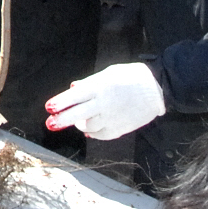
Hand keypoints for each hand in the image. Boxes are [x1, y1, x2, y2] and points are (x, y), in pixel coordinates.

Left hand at [45, 63, 165, 140]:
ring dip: (79, 125)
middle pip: (78, 114)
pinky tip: (89, 130)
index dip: (61, 103)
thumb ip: (89, 83)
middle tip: (50, 124)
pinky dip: (93, 133)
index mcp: (100, 87)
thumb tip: (73, 89)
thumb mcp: (108, 73)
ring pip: (88, 127)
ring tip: (76, 122)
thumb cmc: (131, 77)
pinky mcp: (120, 128)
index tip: (49, 107)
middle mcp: (104, 103)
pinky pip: (101, 135)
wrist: (157, 88)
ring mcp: (112, 118)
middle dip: (62, 120)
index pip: (75, 96)